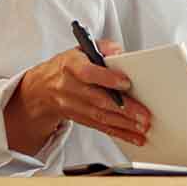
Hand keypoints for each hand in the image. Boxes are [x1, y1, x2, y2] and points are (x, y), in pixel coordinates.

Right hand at [8, 41, 152, 149]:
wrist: (42, 88)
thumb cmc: (69, 66)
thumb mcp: (83, 49)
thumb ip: (104, 48)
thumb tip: (120, 53)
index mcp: (70, 65)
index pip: (87, 73)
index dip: (107, 78)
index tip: (126, 83)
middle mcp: (69, 87)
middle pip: (98, 99)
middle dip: (124, 109)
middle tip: (144, 115)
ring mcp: (72, 106)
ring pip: (100, 116)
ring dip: (125, 124)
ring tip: (143, 127)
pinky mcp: (79, 119)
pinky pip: (100, 127)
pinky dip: (120, 133)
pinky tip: (135, 137)